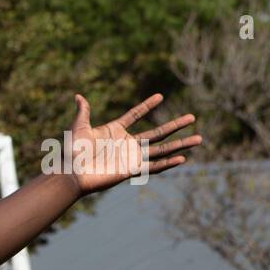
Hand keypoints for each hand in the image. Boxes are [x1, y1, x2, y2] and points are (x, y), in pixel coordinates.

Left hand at [68, 93, 202, 194]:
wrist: (70, 173)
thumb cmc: (71, 152)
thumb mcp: (78, 128)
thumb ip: (83, 112)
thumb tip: (78, 96)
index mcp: (114, 130)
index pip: (135, 115)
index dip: (147, 106)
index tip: (160, 96)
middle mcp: (126, 143)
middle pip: (156, 133)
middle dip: (175, 125)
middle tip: (192, 117)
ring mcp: (130, 156)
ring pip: (161, 149)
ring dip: (180, 144)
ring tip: (199, 138)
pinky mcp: (130, 169)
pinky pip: (153, 166)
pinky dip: (167, 163)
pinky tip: (182, 158)